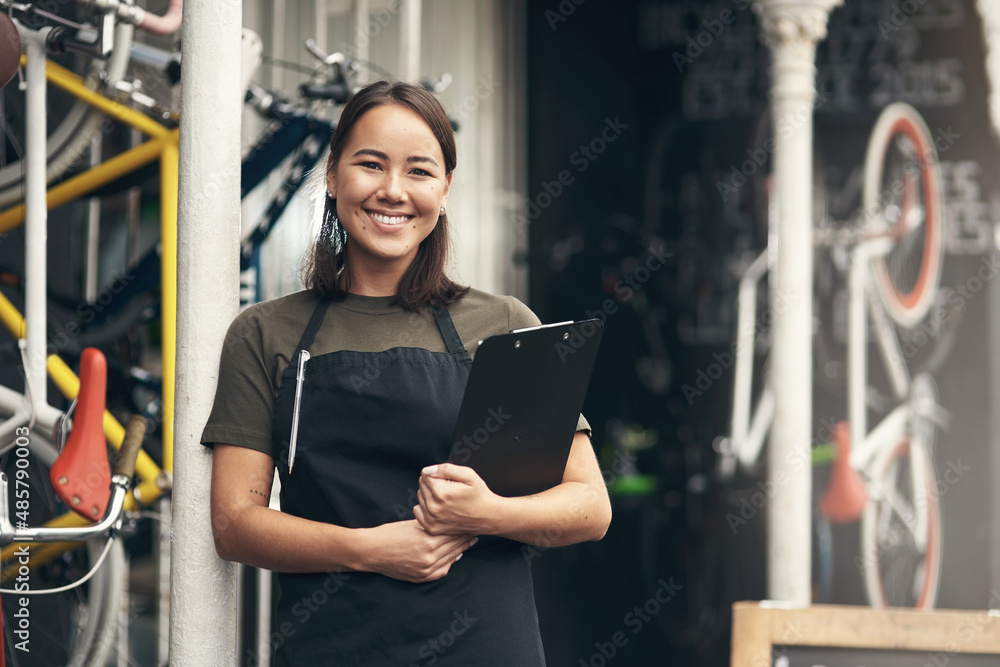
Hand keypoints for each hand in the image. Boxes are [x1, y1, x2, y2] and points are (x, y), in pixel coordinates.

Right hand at [361, 519, 475, 582]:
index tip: (469, 522)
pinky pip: (442, 571)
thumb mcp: (413, 524)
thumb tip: (449, 524)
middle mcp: (429, 557)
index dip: (462, 527)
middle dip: (465, 537)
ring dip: (461, 549)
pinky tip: (455, 556)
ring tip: (469, 541)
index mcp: (428, 540)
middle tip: (474, 530)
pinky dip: (450, 563)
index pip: (453, 533)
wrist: (371, 551)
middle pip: (455, 545)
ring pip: (451, 558)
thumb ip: (432, 526)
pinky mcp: (421, 577)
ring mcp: (425, 569)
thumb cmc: (390, 533)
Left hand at [414, 463, 500, 535]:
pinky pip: (418, 511)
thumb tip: (428, 470)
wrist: (488, 516)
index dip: (438, 474)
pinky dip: (425, 507)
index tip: (449, 480)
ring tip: (446, 499)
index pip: (425, 474)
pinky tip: (438, 507)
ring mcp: (432, 519)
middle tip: (449, 489)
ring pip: (420, 497)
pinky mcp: (432, 527)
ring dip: (430, 495)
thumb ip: (446, 469)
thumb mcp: (468, 475)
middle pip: (422, 485)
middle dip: (433, 483)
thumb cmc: (479, 496)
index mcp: (441, 492)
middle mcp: (433, 507)